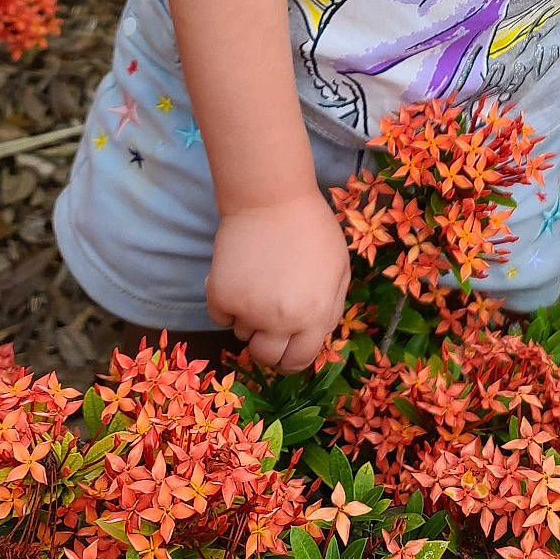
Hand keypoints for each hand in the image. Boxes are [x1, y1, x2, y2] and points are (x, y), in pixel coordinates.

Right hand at [206, 189, 350, 370]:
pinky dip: (226, 302)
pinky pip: (220, 316)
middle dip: (268, 346)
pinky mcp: (220, 295)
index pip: (299, 361)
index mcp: (314, 316)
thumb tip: (315, 337)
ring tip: (258, 282)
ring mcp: (248, 309)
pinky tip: (238, 275)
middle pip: (266, 357)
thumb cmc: (311, 228)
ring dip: (248, 318)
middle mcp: (280, 320)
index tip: (286, 351)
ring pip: (242, 334)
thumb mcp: (339, 269)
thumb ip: (330, 309)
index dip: (292, 359)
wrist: (270, 198)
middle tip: (267, 325)